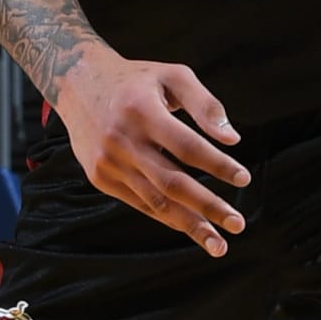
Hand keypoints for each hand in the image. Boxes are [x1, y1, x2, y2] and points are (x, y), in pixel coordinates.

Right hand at [56, 45, 249, 254]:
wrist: (76, 83)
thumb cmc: (136, 80)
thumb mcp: (172, 75)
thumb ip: (205, 104)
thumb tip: (232, 139)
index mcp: (141, 110)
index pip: (187, 146)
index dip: (217, 165)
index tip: (244, 179)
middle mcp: (122, 140)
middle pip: (172, 182)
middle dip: (208, 207)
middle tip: (238, 224)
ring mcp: (107, 163)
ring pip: (156, 201)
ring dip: (190, 224)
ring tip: (218, 243)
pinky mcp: (100, 177)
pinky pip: (140, 203)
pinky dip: (167, 216)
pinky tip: (190, 226)